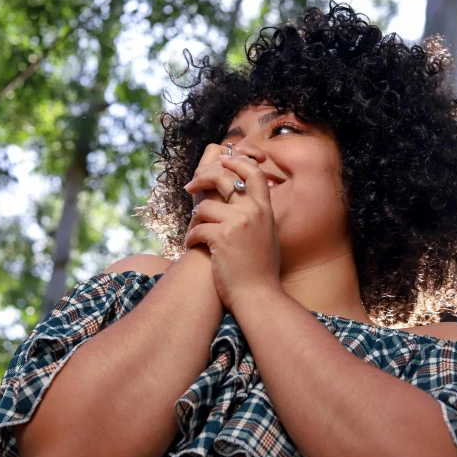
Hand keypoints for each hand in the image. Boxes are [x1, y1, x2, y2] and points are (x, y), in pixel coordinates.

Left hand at [183, 154, 281, 311]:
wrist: (258, 296)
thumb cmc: (260, 271)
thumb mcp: (266, 236)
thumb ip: (257, 216)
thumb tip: (240, 201)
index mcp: (265, 210)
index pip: (253, 172)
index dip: (236, 161)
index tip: (222, 161)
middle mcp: (254, 211)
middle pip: (224, 178)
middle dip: (203, 178)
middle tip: (191, 186)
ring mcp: (238, 222)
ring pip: (204, 206)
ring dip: (194, 220)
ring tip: (194, 234)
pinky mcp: (222, 237)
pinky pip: (197, 228)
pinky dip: (191, 238)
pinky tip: (193, 247)